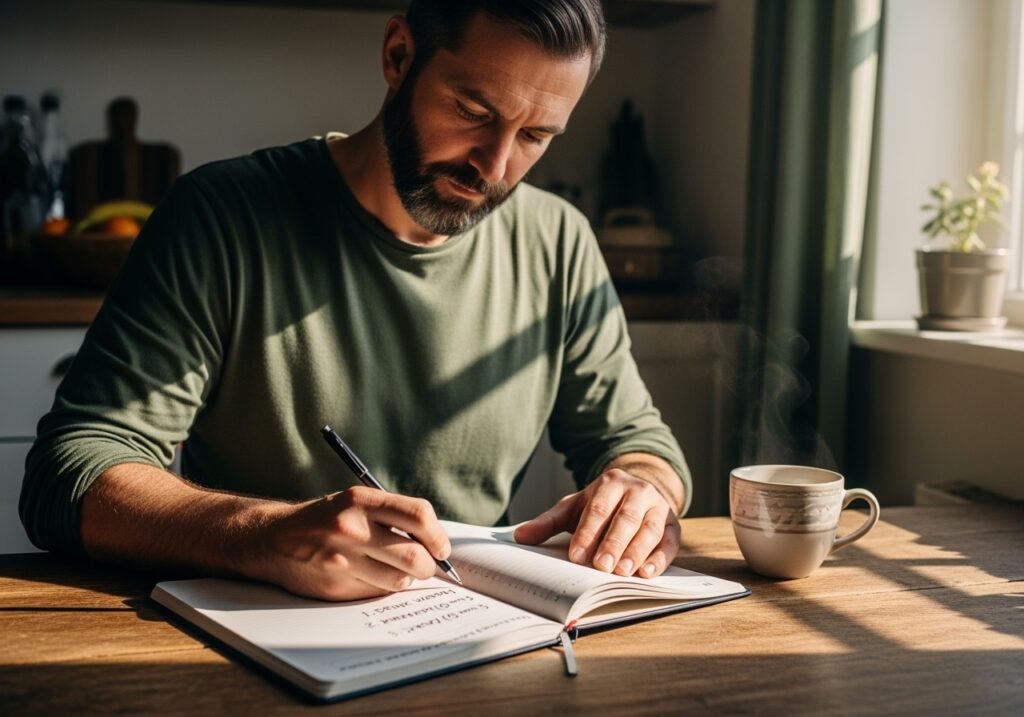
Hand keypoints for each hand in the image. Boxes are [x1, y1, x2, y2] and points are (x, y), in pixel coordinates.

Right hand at [255, 487, 451, 600]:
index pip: (419, 516)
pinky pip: (376, 592)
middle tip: (427, 564)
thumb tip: (436, 543)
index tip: (441, 547)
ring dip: (405, 577)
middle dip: (429, 565)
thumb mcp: (355, 502)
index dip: (438, 535)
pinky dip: (381, 587)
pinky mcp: (336, 587)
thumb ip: (392, 516)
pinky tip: (368, 575)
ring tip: (392, 567)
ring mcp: (342, 560)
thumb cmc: (325, 518)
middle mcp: (351, 529)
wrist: (273, 539)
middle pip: (415, 556)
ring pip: (399, 580)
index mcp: (360, 501)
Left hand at [513, 468, 680, 577]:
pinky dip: (660, 558)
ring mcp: (659, 507)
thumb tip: (520, 537)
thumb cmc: (601, 505)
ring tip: (623, 572)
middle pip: (626, 519)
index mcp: (611, 482)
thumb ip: (549, 522)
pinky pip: (670, 542)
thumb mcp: (574, 507)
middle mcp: (639, 491)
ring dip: (637, 552)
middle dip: (613, 544)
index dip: (588, 533)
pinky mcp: (674, 525)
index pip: (599, 508)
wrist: (637, 493)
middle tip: (601, 567)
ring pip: (650, 529)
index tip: (577, 555)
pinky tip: (647, 573)